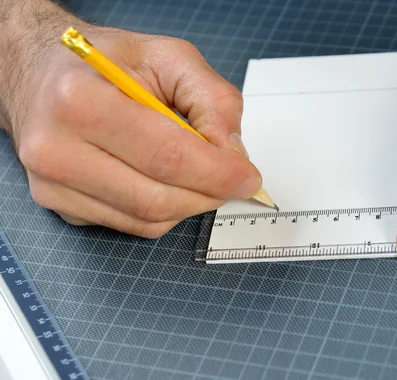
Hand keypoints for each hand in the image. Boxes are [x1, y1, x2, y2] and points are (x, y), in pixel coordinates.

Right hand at [1, 3, 260, 237]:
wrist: (40, 74)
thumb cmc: (104, 63)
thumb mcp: (168, 57)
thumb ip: (213, 99)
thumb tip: (233, 153)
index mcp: (81, 101)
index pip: (167, 156)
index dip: (218, 173)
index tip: (248, 177)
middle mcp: (56, 150)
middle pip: (159, 198)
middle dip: (210, 194)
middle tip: (233, 179)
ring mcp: (53, 186)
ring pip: (149, 221)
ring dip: (190, 204)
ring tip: (201, 175)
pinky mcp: (61, 207)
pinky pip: (132, 226)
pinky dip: (164, 211)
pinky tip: (165, 181)